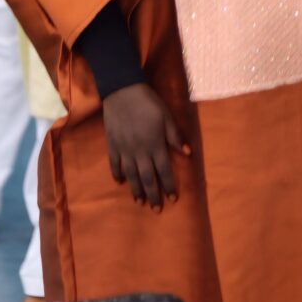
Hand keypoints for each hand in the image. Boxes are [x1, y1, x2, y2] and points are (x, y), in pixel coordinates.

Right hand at [102, 83, 188, 210]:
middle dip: (153, 194)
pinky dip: (118, 174)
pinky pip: (115, 163)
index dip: (169, 185)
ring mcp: (124, 149)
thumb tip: (189, 154)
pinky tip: (120, 182)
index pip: (164, 170)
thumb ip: (175, 137)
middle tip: (157, 209)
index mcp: (155, 145)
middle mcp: (140, 151)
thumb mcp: (167, 117)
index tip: (173, 199)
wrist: (122, 91)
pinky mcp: (113, 144)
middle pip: (147, 177)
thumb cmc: (149, 103)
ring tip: (140, 202)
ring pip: (131, 175)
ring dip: (136, 189)